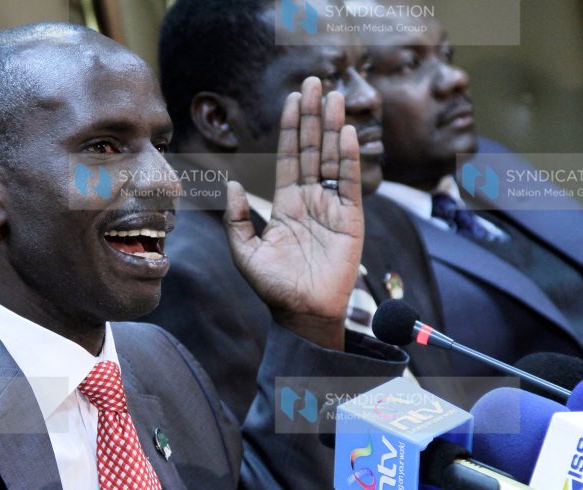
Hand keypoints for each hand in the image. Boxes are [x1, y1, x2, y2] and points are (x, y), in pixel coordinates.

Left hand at [222, 77, 363, 349]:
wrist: (302, 315)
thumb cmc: (274, 289)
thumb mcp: (245, 253)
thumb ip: (237, 220)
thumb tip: (232, 186)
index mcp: (286, 205)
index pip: (288, 157)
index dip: (290, 128)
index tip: (292, 99)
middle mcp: (310, 201)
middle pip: (311, 149)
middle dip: (312, 116)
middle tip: (314, 81)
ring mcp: (332, 208)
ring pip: (331, 159)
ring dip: (332, 127)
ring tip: (333, 96)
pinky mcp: (350, 220)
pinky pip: (348, 183)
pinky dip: (347, 159)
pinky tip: (346, 133)